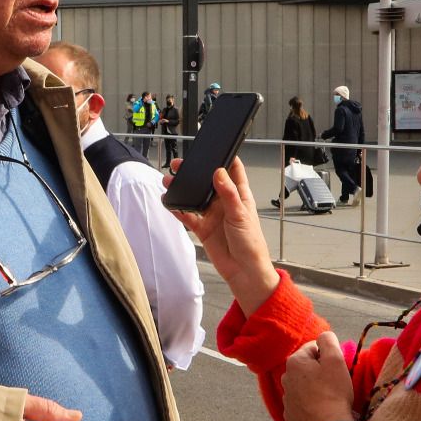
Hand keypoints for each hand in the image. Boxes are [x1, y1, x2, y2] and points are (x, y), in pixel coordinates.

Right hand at [166, 157, 277, 313]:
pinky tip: (170, 203)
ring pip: (195, 197)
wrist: (244, 271)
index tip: (214, 148)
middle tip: (180, 165)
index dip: (224, 159)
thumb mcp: (240, 215)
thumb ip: (228, 194)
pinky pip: (188, 216)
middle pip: (208, 182)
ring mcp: (213, 215)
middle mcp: (225, 203)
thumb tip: (219, 173)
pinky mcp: (203, 228)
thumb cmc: (251, 244)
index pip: (233, 171)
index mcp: (239, 196)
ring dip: (183, 190)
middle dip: (195, 172)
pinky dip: (178, 209)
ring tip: (169, 181)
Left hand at [281, 330, 355, 420]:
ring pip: (302, 384)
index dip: (327, 356)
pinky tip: (320, 408)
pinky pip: (300, 402)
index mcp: (294, 362)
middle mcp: (285, 378)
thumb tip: (323, 336)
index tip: (336, 368)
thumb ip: (328, 340)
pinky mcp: (289, 414)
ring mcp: (285, 398)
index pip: (313, 348)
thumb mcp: (335, 360)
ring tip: (328, 396)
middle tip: (333, 382)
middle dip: (319, 371)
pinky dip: (309, 402)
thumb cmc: (333, 391)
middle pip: (306, 367)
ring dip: (313, 386)